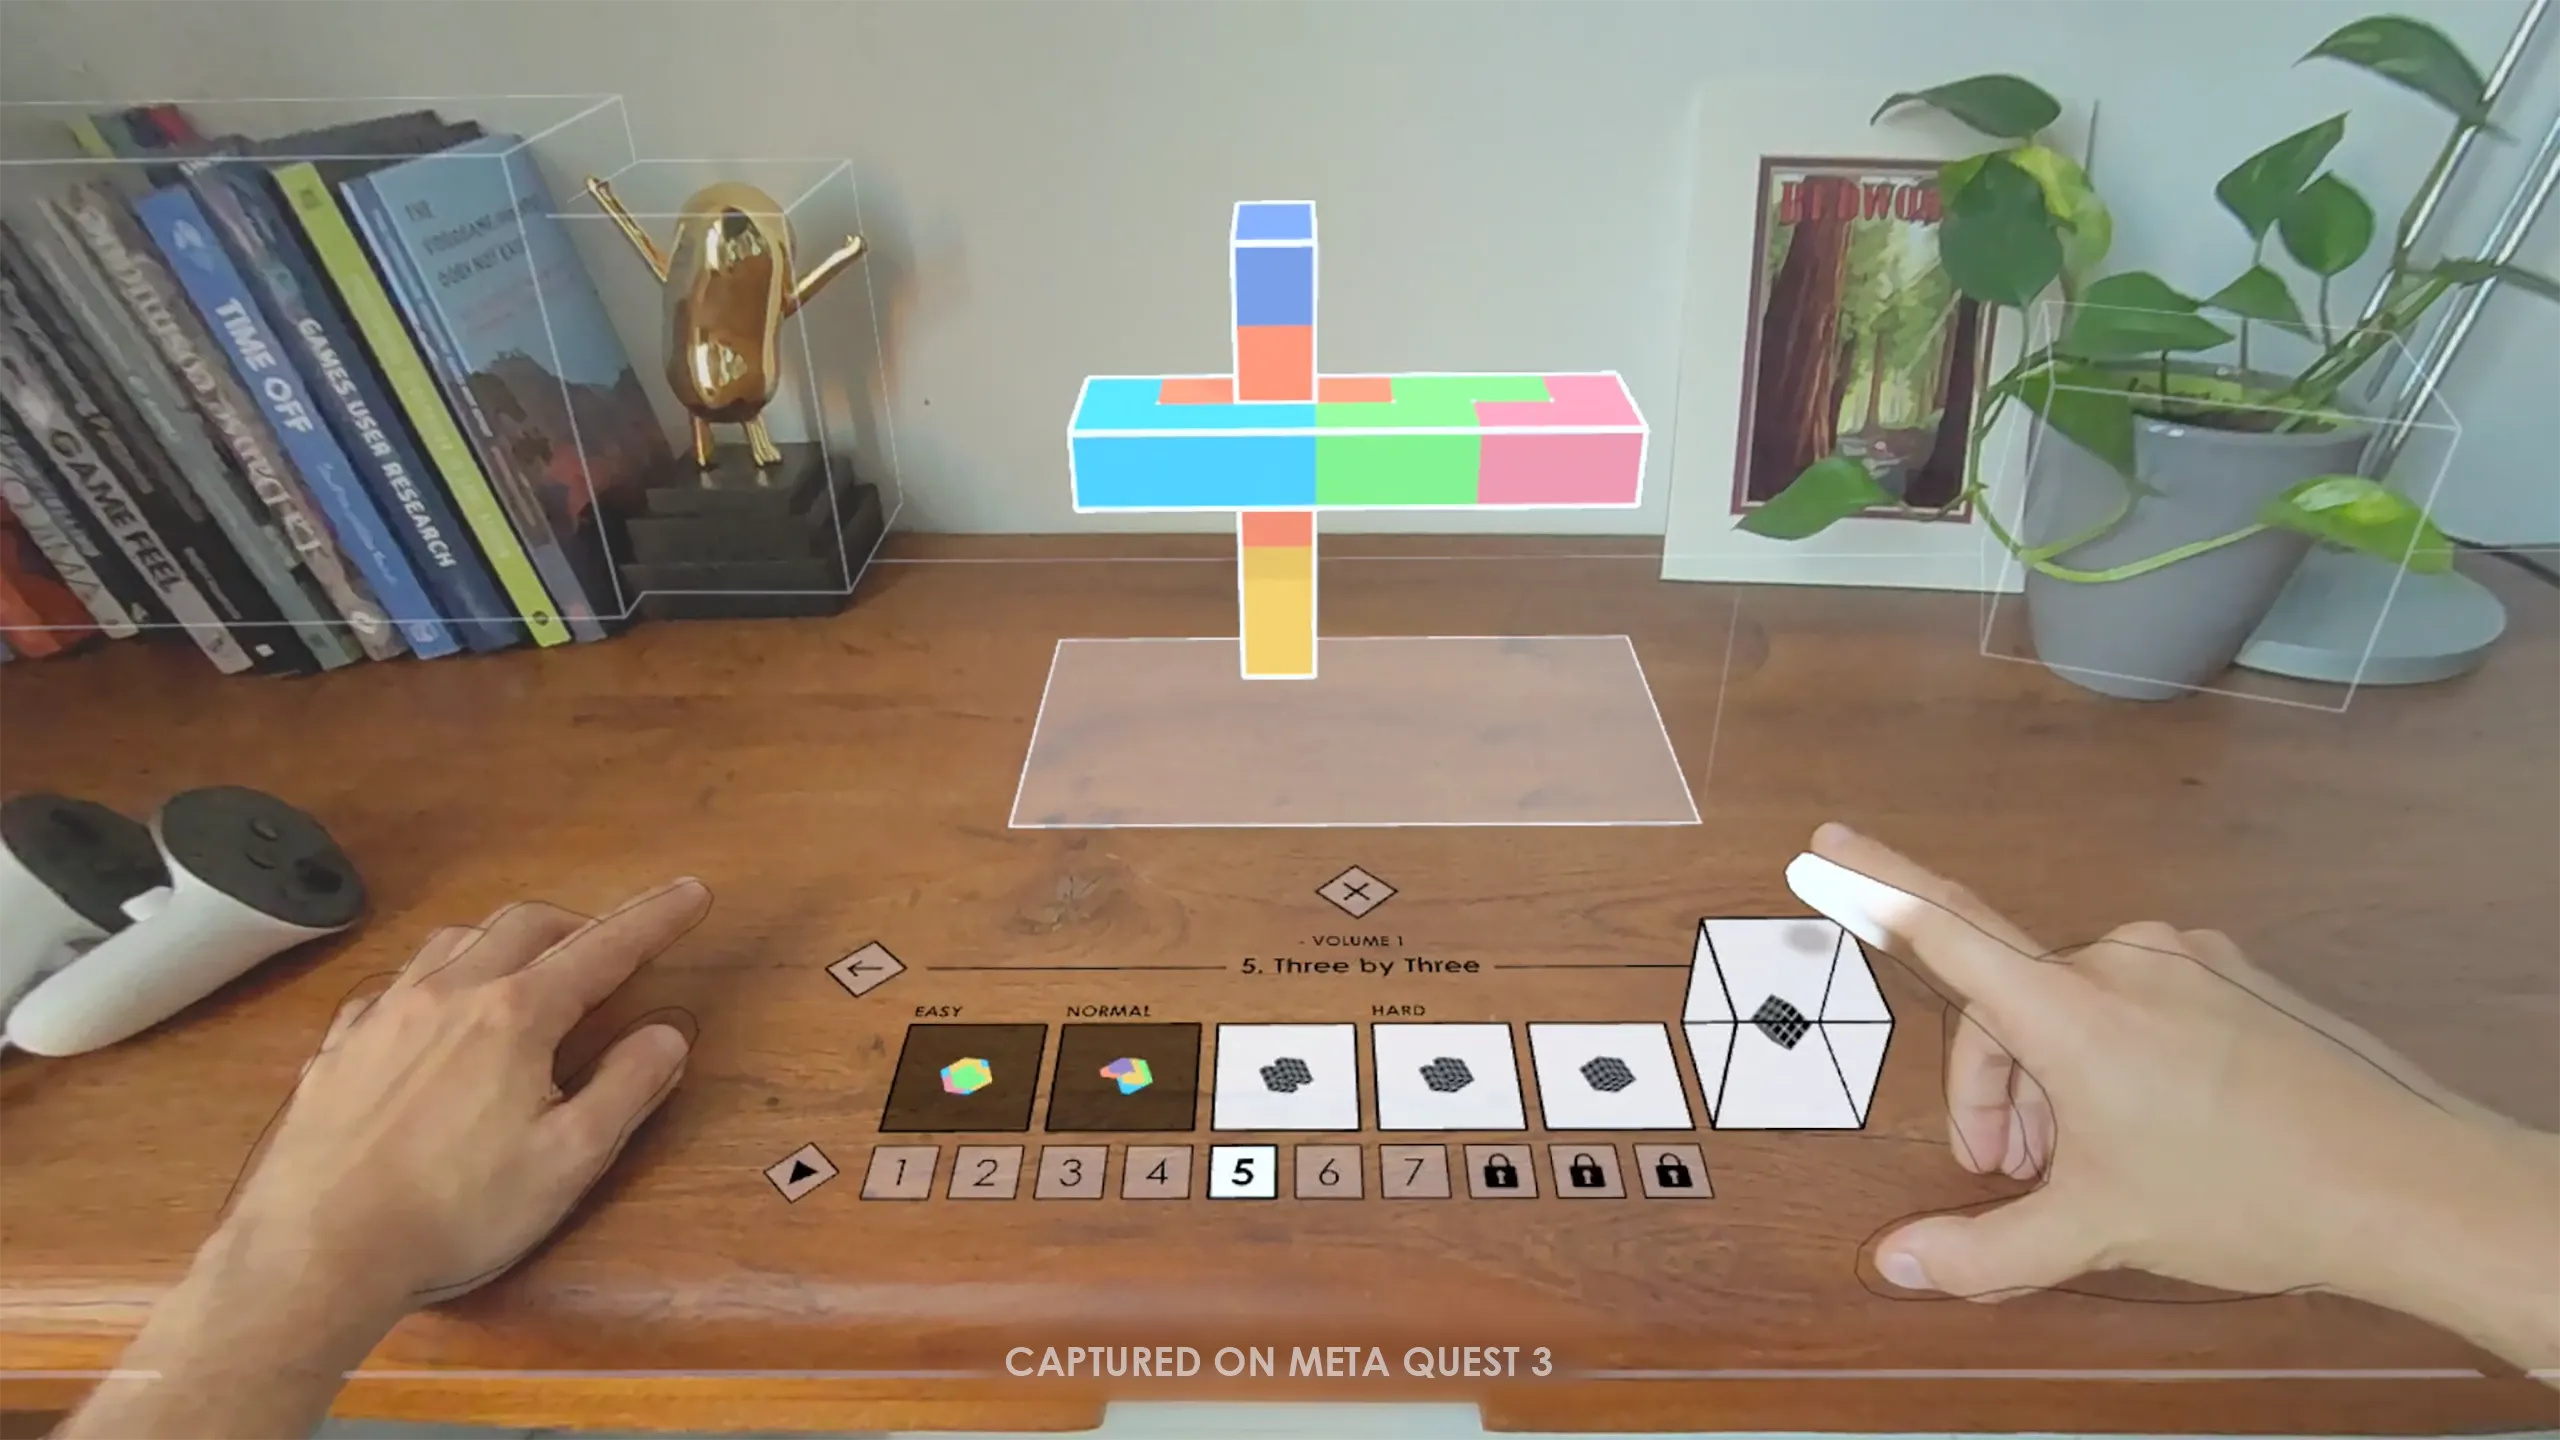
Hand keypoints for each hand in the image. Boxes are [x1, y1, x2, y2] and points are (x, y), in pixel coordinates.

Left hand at [219, 878, 706, 1309]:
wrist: (316, 1250)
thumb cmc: (457, 1212)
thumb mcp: (569, 1160)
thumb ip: (627, 1087)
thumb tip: (667, 1032)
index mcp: (515, 1015)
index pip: (604, 949)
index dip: (656, 919)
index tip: (692, 893)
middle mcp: (448, 994)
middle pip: (525, 925)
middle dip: (578, 923)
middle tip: (608, 947)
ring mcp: (383, 1016)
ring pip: (453, 941)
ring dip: (503, 940)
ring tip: (525, 968)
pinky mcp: (338, 1050)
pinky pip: (393, 987)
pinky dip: (432, 981)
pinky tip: (430, 1014)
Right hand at [1814, 824, 2516, 1305]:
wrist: (2407, 1185)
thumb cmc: (2252, 1195)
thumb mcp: (2097, 1230)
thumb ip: (1985, 1244)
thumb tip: (1897, 1264)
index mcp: (2071, 1011)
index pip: (1944, 930)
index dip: (1873, 885)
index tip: (1823, 842)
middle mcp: (2123, 962)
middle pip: (2008, 1007)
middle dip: (1994, 1090)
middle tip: (2009, 1172)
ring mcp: (2186, 961)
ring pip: (2075, 1008)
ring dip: (2055, 1080)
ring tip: (2087, 1165)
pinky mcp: (2234, 975)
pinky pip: (2139, 1002)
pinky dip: (2116, 1058)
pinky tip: (2152, 1129)